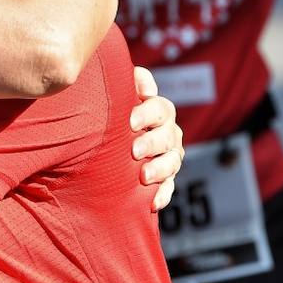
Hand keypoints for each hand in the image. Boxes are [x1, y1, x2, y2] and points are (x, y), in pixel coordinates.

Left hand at [130, 66, 184, 210]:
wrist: (109, 143)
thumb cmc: (116, 112)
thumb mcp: (122, 91)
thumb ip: (135, 79)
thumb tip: (147, 89)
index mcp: (159, 112)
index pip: (161, 109)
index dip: (147, 114)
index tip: (130, 122)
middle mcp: (169, 133)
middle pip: (168, 137)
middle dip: (152, 143)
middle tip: (134, 150)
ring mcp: (169, 157)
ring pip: (173, 162)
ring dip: (160, 169)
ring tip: (144, 176)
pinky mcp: (166, 179)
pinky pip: (169, 188)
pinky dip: (163, 195)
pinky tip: (153, 203)